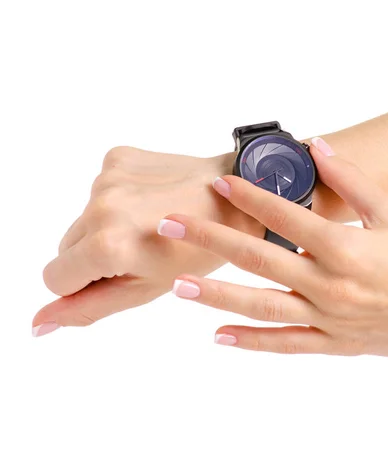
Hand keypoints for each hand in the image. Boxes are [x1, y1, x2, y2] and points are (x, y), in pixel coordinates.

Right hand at [33, 147, 262, 336]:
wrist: (233, 200)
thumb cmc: (197, 251)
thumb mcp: (144, 289)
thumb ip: (87, 308)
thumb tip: (38, 323)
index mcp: (107, 244)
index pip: (55, 279)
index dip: (84, 284)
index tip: (120, 274)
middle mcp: (100, 206)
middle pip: (66, 248)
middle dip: (95, 256)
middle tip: (141, 252)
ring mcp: (108, 177)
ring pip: (82, 220)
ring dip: (107, 228)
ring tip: (151, 226)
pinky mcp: (117, 157)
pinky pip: (99, 191)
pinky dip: (118, 201)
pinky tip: (151, 203)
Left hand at [159, 138, 387, 357]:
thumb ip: (352, 182)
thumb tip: (319, 149)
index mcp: (345, 247)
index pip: (284, 217)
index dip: (249, 198)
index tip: (219, 184)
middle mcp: (331, 284)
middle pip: (259, 259)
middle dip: (211, 240)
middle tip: (169, 227)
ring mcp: (331, 318)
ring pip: (263, 306)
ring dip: (218, 295)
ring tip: (179, 286)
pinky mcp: (339, 343)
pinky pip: (289, 344)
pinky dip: (253, 342)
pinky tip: (220, 335)